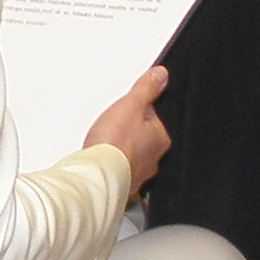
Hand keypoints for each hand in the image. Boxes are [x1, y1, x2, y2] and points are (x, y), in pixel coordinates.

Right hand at [83, 66, 169, 193]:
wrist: (98, 174)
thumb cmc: (115, 143)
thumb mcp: (131, 105)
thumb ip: (147, 89)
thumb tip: (161, 75)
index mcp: (161, 139)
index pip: (154, 117)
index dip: (138, 110)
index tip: (126, 108)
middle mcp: (154, 159)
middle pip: (144, 137)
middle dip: (131, 131)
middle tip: (113, 124)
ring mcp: (139, 173)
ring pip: (133, 155)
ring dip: (123, 149)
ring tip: (107, 142)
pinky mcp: (124, 184)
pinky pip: (122, 170)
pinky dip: (115, 164)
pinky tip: (105, 159)